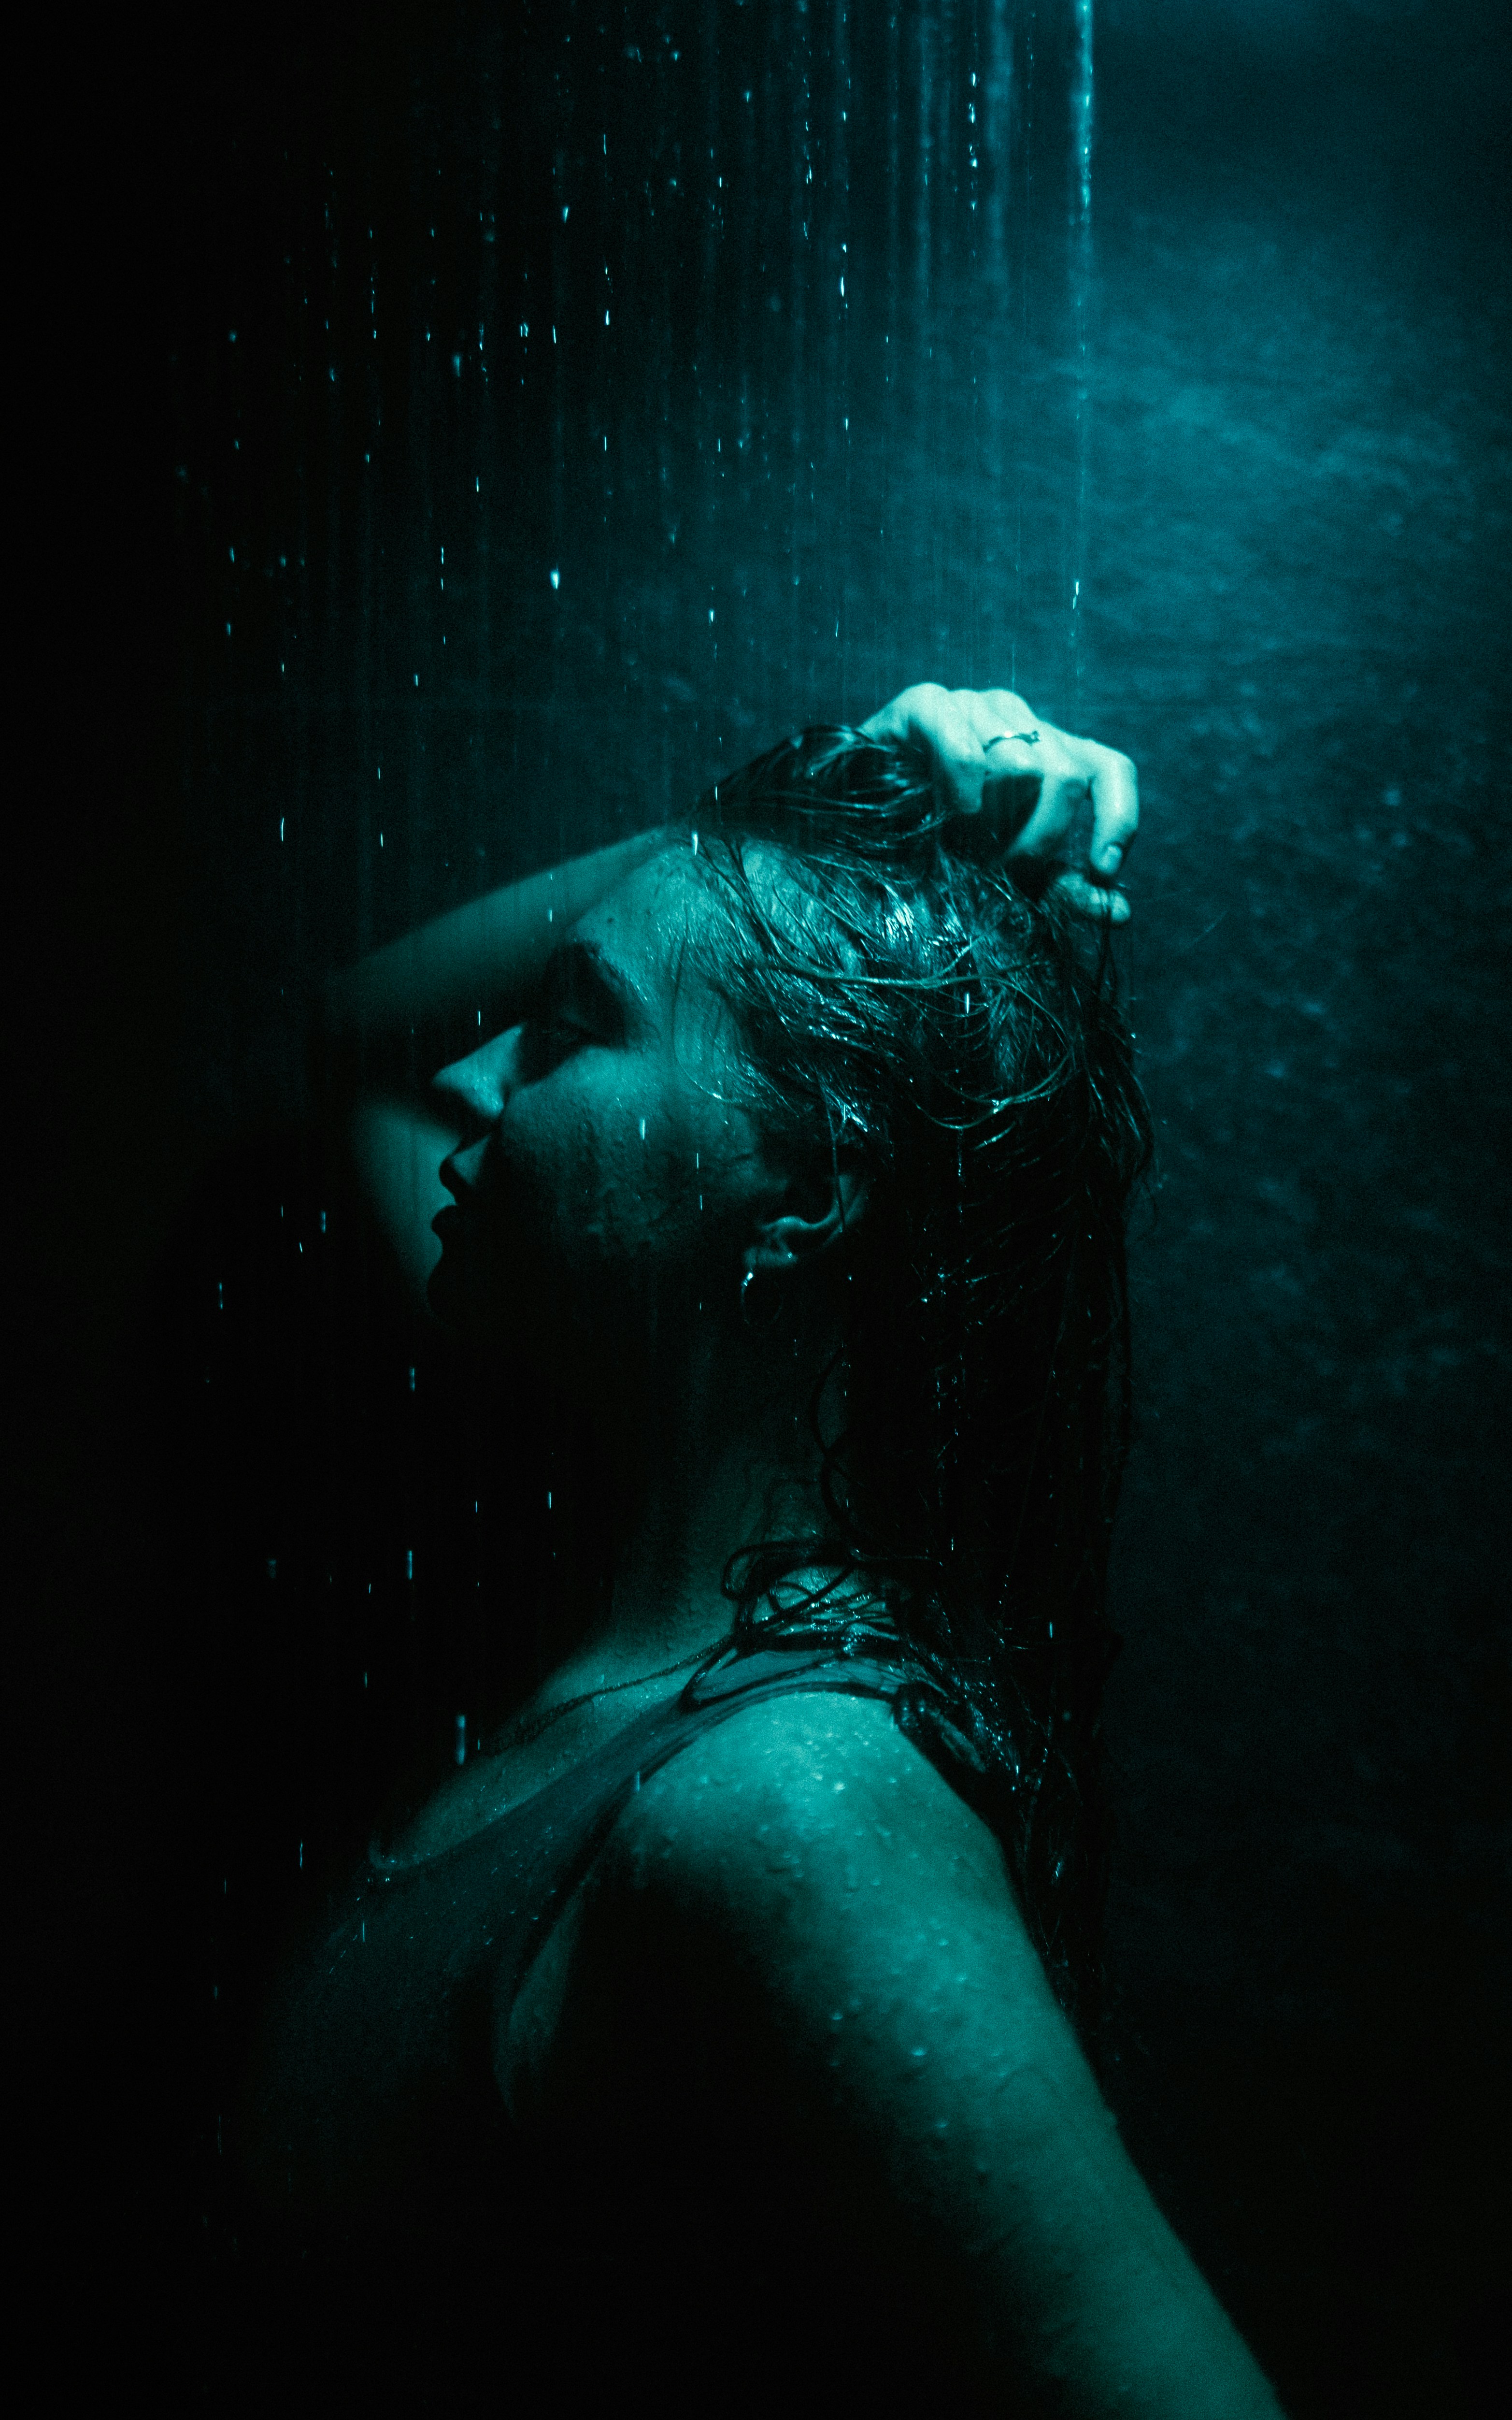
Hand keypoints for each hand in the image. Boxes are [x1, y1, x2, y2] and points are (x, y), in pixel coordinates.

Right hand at [860, 683, 1138, 920]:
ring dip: (994, 822)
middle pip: (1064, 776)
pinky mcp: (926, 704)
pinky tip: (948, 812)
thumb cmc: (942, 838)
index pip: (1110, 771)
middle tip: (1001, 871)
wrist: (860, 812)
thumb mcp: (1011, 870)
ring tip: (964, 844)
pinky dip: (960, 787)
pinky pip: (961, 743)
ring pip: (1020, 764)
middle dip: (1037, 838)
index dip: (1119, 818)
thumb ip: (1064, 889)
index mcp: (1051, 753)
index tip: (1104, 867)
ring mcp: (974, 705)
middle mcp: (1021, 719)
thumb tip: (1119, 913)